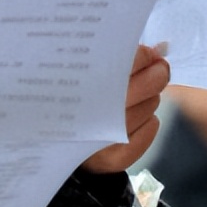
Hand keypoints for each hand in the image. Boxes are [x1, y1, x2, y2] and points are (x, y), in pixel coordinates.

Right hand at [82, 45, 168, 173]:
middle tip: (157, 69)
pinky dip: (148, 123)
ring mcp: (104, 137)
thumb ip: (122, 56)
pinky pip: (148, 133)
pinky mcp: (114, 158)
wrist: (45, 140)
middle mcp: (92, 111)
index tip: (148, 54)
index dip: (144, 55)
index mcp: (79, 82)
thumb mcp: (85, 69)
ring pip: (149, 109)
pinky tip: (139, 117)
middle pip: (146, 86)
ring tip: (137, 95)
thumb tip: (161, 48)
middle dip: (157, 75)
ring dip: (149, 99)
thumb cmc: (72, 95)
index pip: (126, 62)